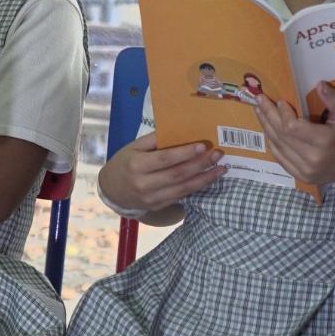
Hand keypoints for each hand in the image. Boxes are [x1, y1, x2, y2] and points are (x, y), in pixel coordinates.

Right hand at [99, 133, 223, 212]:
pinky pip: (182, 196)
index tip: (203, 146)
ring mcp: (152, 198)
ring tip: (221, 168)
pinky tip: (209, 178)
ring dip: (205, 178)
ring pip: (183, 188)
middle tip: (218, 154)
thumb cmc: (126, 162)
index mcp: (137, 165)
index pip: (165, 159)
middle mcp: (144, 184)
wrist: (112, 190)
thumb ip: (155, 139)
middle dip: (200, 164)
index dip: (185, 153)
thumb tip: (181, 129)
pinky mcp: (159, 206)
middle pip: (178, 174)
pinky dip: (198, 187)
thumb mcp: (134, 146)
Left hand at [253, 81, 334, 187]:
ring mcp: (305, 170)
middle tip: (259, 100)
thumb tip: (319, 84)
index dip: (282, 113)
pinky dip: (272, 142)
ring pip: (278, 146)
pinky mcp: (301, 176)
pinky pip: (280, 158)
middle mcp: (312, 158)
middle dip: (268, 115)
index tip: (279, 100)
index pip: (292, 127)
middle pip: (281, 135)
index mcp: (324, 142)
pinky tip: (267, 129)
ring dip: (266, 127)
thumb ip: (334, 99)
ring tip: (259, 111)